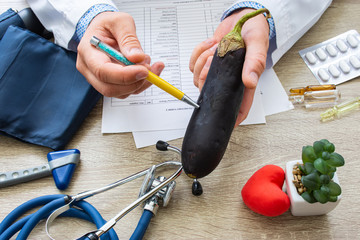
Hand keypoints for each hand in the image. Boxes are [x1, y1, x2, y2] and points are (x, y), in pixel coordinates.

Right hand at [76, 12, 164, 97]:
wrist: (103, 29)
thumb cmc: (108, 24)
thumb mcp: (120, 21)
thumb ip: (128, 38)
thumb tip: (137, 57)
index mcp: (88, 52)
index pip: (102, 71)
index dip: (125, 75)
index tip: (144, 71)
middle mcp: (90, 70)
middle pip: (110, 88)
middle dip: (134, 82)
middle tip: (150, 69)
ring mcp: (99, 79)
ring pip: (120, 93)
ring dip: (140, 83)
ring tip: (148, 63)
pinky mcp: (111, 83)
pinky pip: (127, 90)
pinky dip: (141, 83)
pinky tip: (147, 68)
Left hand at [189, 9, 269, 125]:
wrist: (241, 16)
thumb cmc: (254, 30)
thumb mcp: (257, 44)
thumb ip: (255, 63)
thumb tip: (249, 82)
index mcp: (244, 81)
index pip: (239, 107)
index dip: (231, 119)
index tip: (222, 123)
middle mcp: (229, 80)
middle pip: (210, 91)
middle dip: (208, 74)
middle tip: (216, 57)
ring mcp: (216, 72)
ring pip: (199, 77)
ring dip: (203, 59)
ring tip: (216, 48)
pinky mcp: (206, 62)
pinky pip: (194, 63)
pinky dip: (199, 51)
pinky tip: (211, 44)